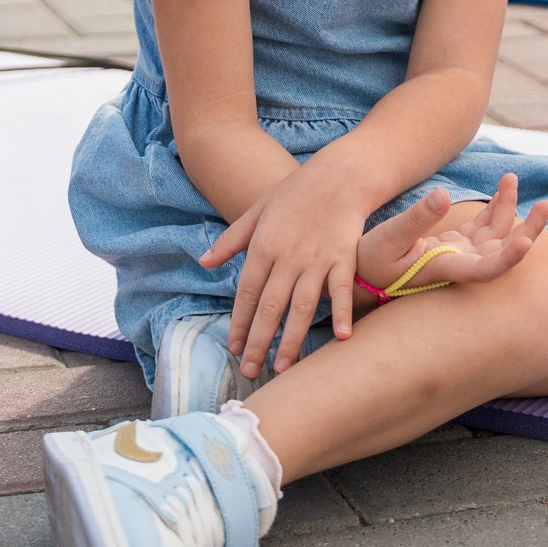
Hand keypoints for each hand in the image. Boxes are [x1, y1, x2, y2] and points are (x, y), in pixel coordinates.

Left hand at [199, 164, 371, 379]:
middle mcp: (288, 256)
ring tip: (283, 367)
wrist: (338, 175)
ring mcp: (317, 258)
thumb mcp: (256, 210)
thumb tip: (203, 263)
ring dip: (292, 338)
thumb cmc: (295, 193)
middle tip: (251, 371)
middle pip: (270, 307)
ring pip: (302, 305)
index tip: (235, 348)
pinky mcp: (344, 257)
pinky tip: (341, 337)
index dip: (240, 323)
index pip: (247, 293)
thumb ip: (230, 240)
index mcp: (263, 246)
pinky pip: (341, 289)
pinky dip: (342, 312)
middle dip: (259, 342)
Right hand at [354, 176, 547, 305]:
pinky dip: (495, 207)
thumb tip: (445, 195)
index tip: (525, 243)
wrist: (361, 274)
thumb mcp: (387, 239)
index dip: (508, 259)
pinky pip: (483, 226)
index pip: (484, 270)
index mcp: (444, 269)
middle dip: (528, 230)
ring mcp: (459, 253)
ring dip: (510, 208)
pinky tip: (504, 188)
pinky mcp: (455, 243)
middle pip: (503, 251)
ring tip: (513, 177)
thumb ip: (416, 219)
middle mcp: (459, 264)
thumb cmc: (369, 262)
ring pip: (496, 234)